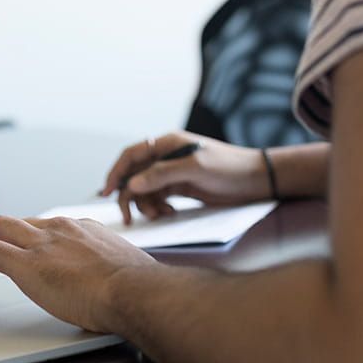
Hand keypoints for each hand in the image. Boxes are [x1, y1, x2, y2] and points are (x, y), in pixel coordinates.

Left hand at [0, 214, 160, 331]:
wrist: (133, 290)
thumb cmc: (135, 287)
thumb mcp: (122, 268)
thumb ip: (111, 269)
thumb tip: (114, 284)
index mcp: (83, 230)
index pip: (47, 226)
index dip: (31, 241)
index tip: (28, 255)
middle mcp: (60, 229)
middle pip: (17, 221)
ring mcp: (42, 243)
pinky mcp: (26, 264)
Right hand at [100, 131, 269, 223]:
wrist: (256, 181)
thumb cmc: (229, 169)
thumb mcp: (196, 169)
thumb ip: (163, 175)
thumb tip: (131, 185)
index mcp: (167, 144)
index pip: (132, 155)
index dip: (116, 172)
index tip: (106, 193)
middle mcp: (166, 156)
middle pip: (135, 175)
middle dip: (130, 196)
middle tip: (129, 218)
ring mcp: (173, 172)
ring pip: (146, 190)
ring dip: (147, 205)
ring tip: (162, 216)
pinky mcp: (181, 187)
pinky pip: (159, 198)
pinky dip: (159, 208)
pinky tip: (169, 214)